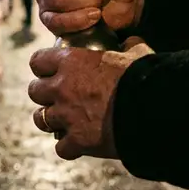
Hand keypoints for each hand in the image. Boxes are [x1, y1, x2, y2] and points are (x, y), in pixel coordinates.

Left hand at [27, 40, 153, 159]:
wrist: (154, 109)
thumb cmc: (144, 78)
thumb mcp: (136, 53)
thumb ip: (127, 45)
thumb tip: (130, 41)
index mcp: (71, 62)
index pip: (38, 61)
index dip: (43, 66)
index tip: (51, 71)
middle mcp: (62, 87)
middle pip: (34, 91)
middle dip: (44, 94)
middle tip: (58, 97)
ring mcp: (66, 116)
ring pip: (40, 119)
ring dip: (50, 120)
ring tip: (63, 121)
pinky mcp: (77, 141)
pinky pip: (61, 148)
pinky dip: (69, 147)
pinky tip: (79, 145)